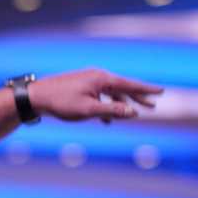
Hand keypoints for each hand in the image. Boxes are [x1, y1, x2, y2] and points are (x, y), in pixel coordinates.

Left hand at [26, 68, 162, 121]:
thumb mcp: (89, 110)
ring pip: (111, 93)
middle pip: (123, 88)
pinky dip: (106, 106)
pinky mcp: (80, 87)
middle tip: (153, 105)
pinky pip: (99, 96)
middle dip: (138, 98)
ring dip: (122, 103)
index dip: (146, 90)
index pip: (130, 84)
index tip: (161, 91)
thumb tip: (133, 113)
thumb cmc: (61, 103)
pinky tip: (107, 120)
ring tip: (134, 113)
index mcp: (102, 79)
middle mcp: (97, 77)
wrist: (36, 96)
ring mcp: (88, 81)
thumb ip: (112, 111)